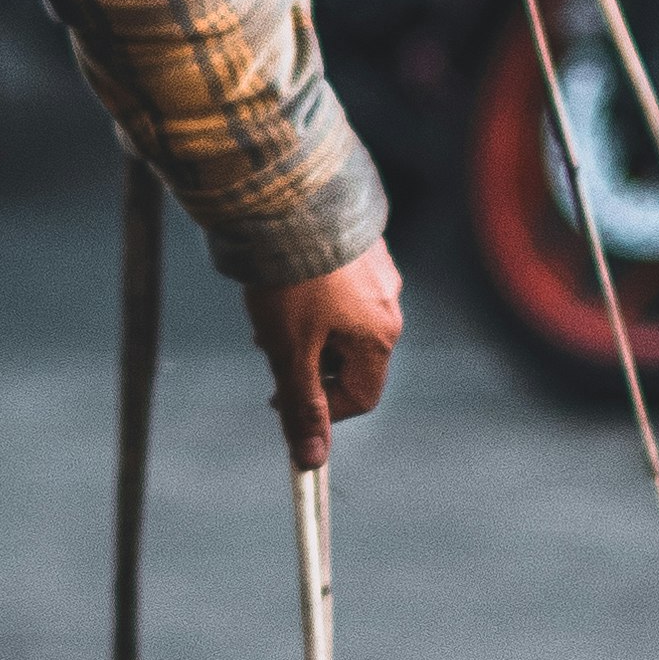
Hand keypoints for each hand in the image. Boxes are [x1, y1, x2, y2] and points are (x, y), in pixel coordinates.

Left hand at [242, 244, 405, 469]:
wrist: (290, 200)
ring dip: (307, 329)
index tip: (282, 399)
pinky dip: (312, 297)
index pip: (360, 396)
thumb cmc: (292, 278)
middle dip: (308, 362)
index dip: (322, 410)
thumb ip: (302, 404)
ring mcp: (377, 271)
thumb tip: (311, 459)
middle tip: (270, 348)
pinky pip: (339, 288)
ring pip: (341, 322)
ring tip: (271, 311)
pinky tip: (284, 281)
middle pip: (349, 358)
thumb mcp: (291, 350)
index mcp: (379, 335)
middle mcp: (388, 304)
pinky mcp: (360, 246)